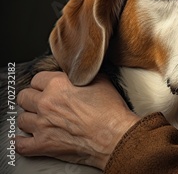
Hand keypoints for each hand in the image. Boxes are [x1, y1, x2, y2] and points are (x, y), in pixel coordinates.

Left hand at [16, 71, 139, 169]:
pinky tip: (29, 138)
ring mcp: (42, 125)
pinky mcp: (43, 144)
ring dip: (31, 119)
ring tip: (40, 120)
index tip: (48, 87)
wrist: (115, 135)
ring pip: (22, 119)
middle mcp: (46, 103)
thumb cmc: (111, 110)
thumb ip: (82, 75)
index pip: (37, 79)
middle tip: (43, 103)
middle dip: (33, 99)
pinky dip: (23, 142)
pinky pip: (21, 144)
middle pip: (24, 97)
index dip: (44, 83)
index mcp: (58, 84)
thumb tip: (79, 74)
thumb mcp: (101, 81)